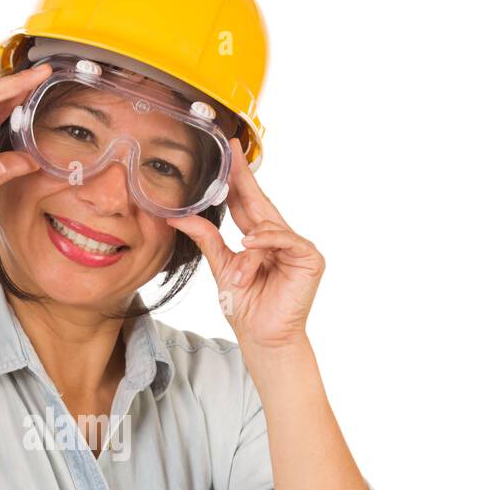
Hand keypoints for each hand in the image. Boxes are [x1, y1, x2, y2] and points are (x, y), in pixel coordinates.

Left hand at [166, 138, 324, 350]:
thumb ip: (206, 240)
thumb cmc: (246, 307)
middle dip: (245, 178)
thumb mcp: (221, 268)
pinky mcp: (310, 258)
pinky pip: (285, 240)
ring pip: (267, 228)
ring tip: (237, 277)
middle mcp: (278, 238)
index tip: (229, 152)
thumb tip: (179, 218)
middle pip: (259, 202)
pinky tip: (251, 246)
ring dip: (247, 250)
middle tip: (233, 153)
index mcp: (258, 239)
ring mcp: (296, 247)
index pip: (246, 202)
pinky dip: (266, 243)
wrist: (262, 337)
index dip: (238, 178)